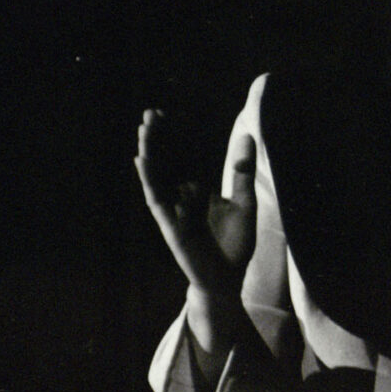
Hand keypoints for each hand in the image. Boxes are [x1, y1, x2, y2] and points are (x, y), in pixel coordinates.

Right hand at [135, 109, 257, 301]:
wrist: (228, 279)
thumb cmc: (235, 245)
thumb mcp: (244, 202)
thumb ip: (242, 171)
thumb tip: (248, 137)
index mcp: (198, 191)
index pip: (184, 157)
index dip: (176, 136)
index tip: (169, 113)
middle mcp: (181, 197)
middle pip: (167, 162)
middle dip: (159, 138)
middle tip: (150, 112)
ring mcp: (173, 210)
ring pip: (157, 177)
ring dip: (150, 153)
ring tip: (144, 130)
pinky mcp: (170, 225)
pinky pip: (156, 199)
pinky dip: (149, 179)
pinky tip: (142, 160)